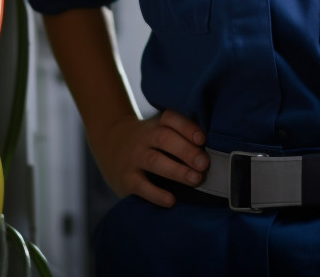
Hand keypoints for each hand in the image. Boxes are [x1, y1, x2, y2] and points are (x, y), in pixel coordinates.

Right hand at [94, 108, 208, 206]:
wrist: (109, 142)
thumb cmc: (148, 139)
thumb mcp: (159, 129)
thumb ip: (180, 136)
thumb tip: (210, 153)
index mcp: (156, 123)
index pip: (171, 119)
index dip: (187, 128)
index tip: (202, 139)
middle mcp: (144, 137)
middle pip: (165, 138)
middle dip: (187, 151)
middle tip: (205, 164)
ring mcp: (134, 157)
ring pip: (154, 160)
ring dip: (177, 170)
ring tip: (196, 179)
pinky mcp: (126, 178)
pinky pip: (141, 185)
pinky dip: (156, 193)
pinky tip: (171, 200)